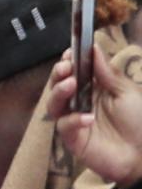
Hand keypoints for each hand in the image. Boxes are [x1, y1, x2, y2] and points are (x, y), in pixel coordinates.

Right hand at [52, 48, 141, 187]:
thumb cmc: (138, 121)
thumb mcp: (126, 92)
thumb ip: (108, 74)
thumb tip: (94, 49)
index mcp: (93, 89)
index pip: (75, 72)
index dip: (69, 62)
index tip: (70, 52)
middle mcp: (79, 103)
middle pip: (59, 86)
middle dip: (59, 74)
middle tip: (65, 67)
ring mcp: (74, 121)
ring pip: (54, 105)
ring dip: (59, 93)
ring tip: (69, 85)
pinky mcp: (73, 139)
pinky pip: (65, 127)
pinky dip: (73, 120)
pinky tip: (88, 118)